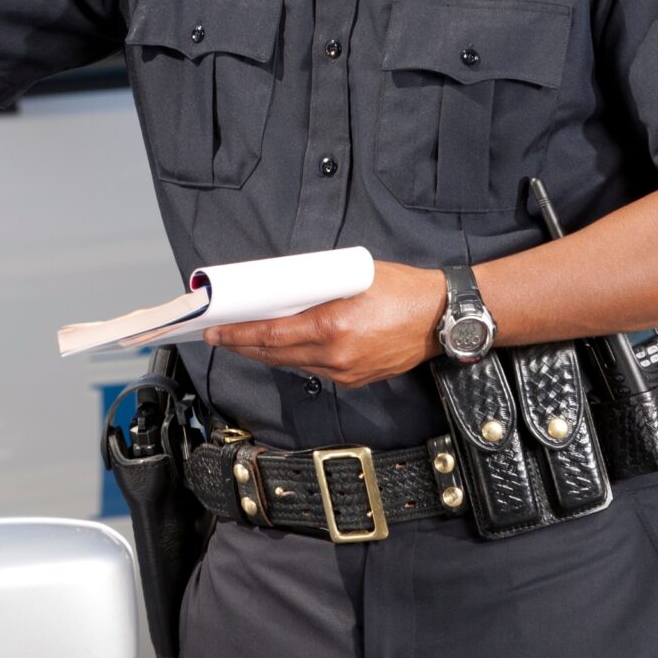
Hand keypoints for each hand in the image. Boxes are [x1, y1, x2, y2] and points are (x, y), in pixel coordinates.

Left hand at [203, 260, 442, 388]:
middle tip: (220, 336)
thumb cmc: (402, 289)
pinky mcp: (356, 380)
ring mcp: (346, 372)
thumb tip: (282, 292)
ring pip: (293, 366)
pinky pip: (315, 370)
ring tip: (246, 340)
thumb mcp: (353, 277)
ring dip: (267, 354)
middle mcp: (337, 355)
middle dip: (243, 346)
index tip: (215, 332)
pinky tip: (285, 348)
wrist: (441, 318)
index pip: (271, 336)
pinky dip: (296, 359)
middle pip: (276, 356)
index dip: (238, 335)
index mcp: (333, 326)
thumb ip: (316, 288)